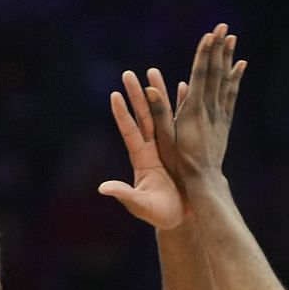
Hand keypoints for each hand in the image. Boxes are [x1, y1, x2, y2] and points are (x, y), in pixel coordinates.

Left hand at [96, 69, 187, 228]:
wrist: (184, 218)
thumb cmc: (161, 215)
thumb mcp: (141, 206)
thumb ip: (124, 195)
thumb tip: (103, 188)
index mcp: (142, 160)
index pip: (130, 132)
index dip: (122, 115)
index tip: (115, 95)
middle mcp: (154, 148)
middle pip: (144, 117)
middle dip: (136, 96)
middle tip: (128, 73)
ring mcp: (170, 146)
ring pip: (163, 114)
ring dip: (158, 93)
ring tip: (153, 71)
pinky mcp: (185, 148)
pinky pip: (185, 122)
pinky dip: (184, 105)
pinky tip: (185, 87)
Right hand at [149, 23, 246, 186]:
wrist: (203, 182)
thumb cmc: (179, 163)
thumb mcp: (164, 140)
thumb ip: (159, 114)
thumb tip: (150, 90)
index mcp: (193, 111)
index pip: (200, 76)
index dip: (204, 55)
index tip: (209, 35)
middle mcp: (209, 110)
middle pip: (215, 73)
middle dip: (218, 49)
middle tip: (223, 27)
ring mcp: (219, 116)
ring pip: (225, 81)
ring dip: (228, 58)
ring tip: (232, 38)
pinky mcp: (223, 123)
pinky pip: (231, 95)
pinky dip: (235, 79)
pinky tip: (240, 65)